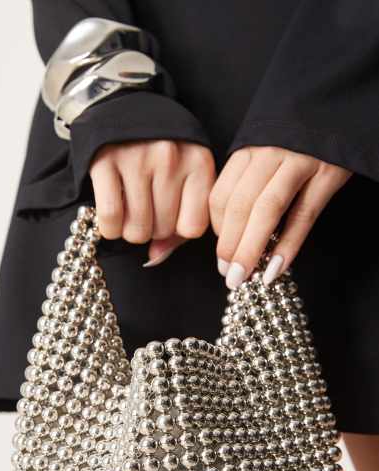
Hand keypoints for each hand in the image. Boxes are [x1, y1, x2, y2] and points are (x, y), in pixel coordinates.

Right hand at [89, 140, 215, 264]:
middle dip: (152, 228)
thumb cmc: (159, 153)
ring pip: (136, 230)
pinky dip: (109, 228)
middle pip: (162, 231)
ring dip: (129, 230)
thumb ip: (180, 222)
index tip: (170, 217)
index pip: (193, 228)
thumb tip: (156, 257)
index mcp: (199, 162)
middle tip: (145, 209)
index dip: (178, 230)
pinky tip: (112, 217)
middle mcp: (171, 158)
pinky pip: (110, 218)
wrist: (123, 105)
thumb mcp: (184, 177)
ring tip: (129, 210)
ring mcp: (137, 159)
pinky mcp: (105, 161)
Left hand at [209, 146, 351, 287]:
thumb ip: (247, 184)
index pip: (221, 195)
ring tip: (244, 276)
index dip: (217, 230)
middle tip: (228, 275)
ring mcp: (299, 160)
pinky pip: (304, 214)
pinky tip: (276, 268)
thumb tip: (232, 235)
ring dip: (251, 249)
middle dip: (230, 246)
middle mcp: (269, 153)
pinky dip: (288, 245)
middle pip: (240, 206)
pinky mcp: (328, 172)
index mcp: (249, 150)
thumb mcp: (265, 153)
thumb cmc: (295, 142)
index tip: (221, 254)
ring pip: (267, 210)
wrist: (337, 110)